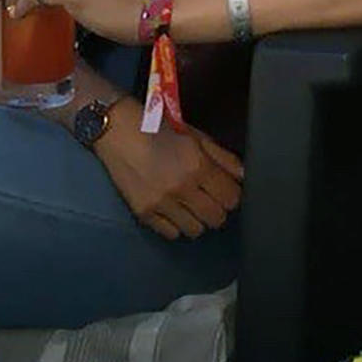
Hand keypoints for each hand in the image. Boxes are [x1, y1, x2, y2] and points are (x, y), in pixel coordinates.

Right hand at [95, 98, 242, 239]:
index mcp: (197, 165)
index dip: (230, 194)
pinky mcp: (144, 213)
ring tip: (188, 203)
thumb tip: (244, 177)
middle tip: (207, 196)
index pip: (232, 198)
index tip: (224, 189)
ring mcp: (161, 203)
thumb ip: (222, 157)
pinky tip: (171, 209)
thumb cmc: (158, 127)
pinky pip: (171, 234)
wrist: (117, 129)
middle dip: (216, 208)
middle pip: (216, 218)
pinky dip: (175, 225)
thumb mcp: (194, 135)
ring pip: (196, 230)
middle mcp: (181, 188)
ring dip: (196, 219)